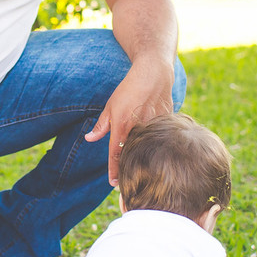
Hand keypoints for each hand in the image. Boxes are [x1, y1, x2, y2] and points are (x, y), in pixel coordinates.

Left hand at [84, 57, 174, 184]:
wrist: (154, 73)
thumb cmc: (130, 88)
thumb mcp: (111, 105)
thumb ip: (102, 125)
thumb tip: (89, 139)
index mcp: (122, 123)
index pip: (116, 153)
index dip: (114, 169)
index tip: (113, 183)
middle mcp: (138, 126)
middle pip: (133, 154)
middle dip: (128, 169)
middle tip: (124, 183)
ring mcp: (154, 125)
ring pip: (148, 148)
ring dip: (144, 159)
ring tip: (143, 172)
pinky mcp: (167, 122)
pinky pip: (161, 138)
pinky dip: (157, 145)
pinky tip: (157, 152)